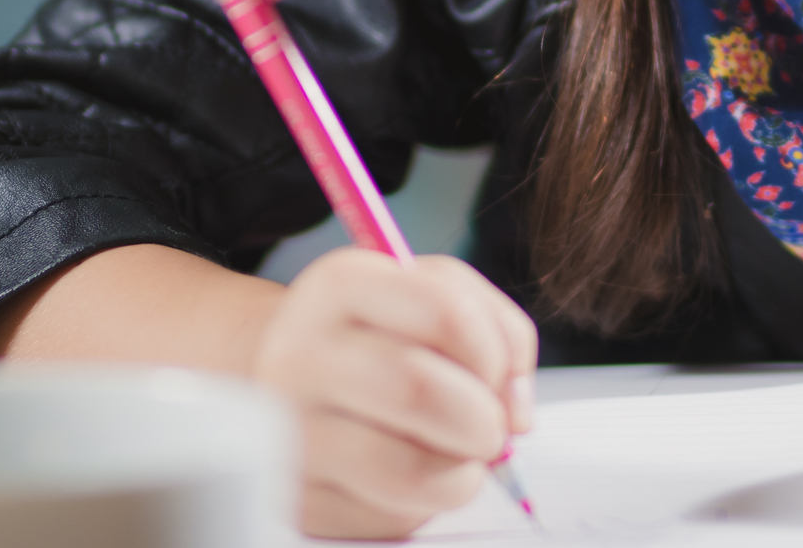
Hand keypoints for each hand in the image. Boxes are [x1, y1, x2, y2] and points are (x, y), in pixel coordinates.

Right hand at [254, 249, 538, 538]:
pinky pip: (391, 518)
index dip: (495, 354)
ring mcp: (289, 432)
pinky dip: (424, 505)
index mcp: (341, 284)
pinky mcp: (297, 498)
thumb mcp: (432, 291)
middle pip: (421, 391)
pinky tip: (408, 474)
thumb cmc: (376, 333)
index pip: (448, 314)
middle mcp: (301, 353)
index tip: (496, 374)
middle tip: (490, 429)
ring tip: (455, 454)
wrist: (286, 375)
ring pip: (411, 470)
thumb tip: (517, 410)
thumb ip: (496, 329)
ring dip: (462, 473)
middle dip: (484, 421)